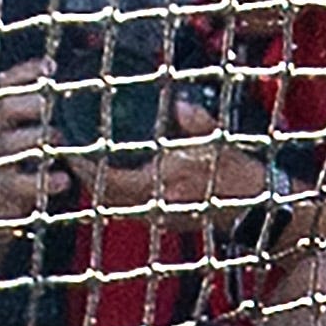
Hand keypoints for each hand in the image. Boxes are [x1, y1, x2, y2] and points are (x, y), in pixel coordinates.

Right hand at [0, 56, 68, 228]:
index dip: (24, 72)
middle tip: (49, 104)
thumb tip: (57, 71)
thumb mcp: (14, 133)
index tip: (49, 65)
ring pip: (12, 143)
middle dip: (29, 102)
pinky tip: (63, 179)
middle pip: (3, 108)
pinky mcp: (4, 192)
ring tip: (57, 139)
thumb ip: (32, 106)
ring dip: (38, 137)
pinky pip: (24, 184)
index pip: (3, 86)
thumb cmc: (10, 163)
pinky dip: (46, 181)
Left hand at [64, 86, 269, 223]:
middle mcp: (157, 207)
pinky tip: (108, 175)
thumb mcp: (218, 141)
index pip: (111, 182)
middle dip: (83, 177)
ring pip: (114, 205)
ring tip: (80, 162)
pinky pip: (128, 208)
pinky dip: (113, 193)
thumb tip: (179, 105)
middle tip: (66, 153)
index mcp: (165, 186)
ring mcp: (160, 218)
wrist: (259, 211)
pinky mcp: (164, 221)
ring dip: (96, 186)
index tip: (68, 149)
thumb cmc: (240, 176)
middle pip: (104, 197)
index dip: (85, 168)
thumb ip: (196, 121)